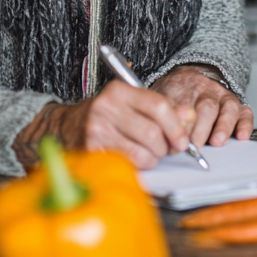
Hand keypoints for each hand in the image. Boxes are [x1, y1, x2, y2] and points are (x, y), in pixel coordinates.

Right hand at [13, 80, 195, 170]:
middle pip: (153, 133)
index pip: (159, 106)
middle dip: (166, 147)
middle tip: (167, 149)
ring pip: (143, 153)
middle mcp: (106, 107)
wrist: (66, 126)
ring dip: (153, 158)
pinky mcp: (92, 152)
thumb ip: (163, 109)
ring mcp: (97, 130)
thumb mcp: (133, 103)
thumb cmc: (107, 115)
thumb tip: (189, 118)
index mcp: (120, 90)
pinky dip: (139, 166)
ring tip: (150, 153)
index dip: (176, 126)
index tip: (183, 139)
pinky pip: (129, 165)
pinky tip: (135, 158)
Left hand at [152, 65, 252, 147]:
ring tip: (216, 142)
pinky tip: (241, 136)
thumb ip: (161, 115)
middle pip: (206, 107)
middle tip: (194, 146)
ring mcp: (223, 96)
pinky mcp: (237, 104)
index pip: (183, 105)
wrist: (191, 74)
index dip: (181, 126)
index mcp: (183, 87)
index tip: (177, 143)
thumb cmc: (173, 93)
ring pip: (228, 108)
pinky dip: (245, 124)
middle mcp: (205, 90)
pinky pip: (245, 112)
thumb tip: (164, 140)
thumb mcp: (160, 97)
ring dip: (223, 126)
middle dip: (201, 129)